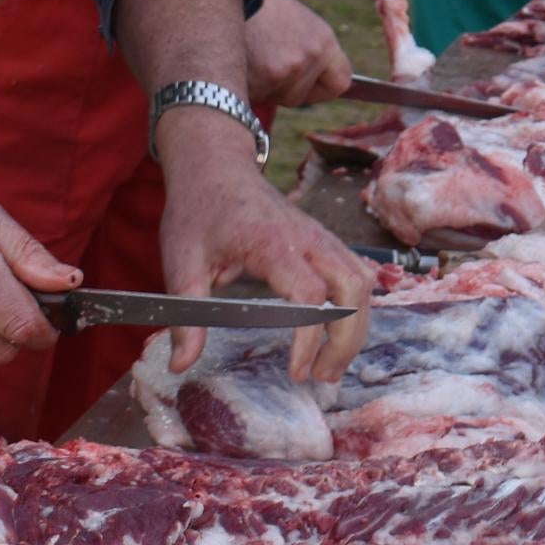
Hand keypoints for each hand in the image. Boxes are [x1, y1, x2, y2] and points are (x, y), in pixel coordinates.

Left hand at [155, 115, 376, 382]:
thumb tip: (182, 364)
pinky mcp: (324, 240)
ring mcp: (321, 236)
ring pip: (363, 281)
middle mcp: (307, 237)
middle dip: (346, 338)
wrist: (215, 167)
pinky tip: (336, 333)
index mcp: (272, 242)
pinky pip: (357, 272)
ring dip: (355, 326)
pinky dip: (355, 307)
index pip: (310, 293)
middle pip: (353, 288)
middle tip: (322, 377)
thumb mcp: (181, 262)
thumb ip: (187, 314)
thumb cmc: (198, 211)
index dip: (310, 336)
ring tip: (331, 365)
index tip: (297, 370)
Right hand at [245, 0, 351, 108]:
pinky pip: (250, 97)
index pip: (340, 82)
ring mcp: (285, 71)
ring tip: (247, 55)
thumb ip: (308, 50)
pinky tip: (235, 60)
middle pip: (298, 96)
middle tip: (261, 61)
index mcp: (324, 41)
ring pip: (272, 97)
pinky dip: (241, 85)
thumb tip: (311, 79)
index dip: (320, 88)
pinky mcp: (260, 81)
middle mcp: (310, 57)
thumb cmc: (257, 4)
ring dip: (259, 87)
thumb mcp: (296, 22)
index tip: (307, 87)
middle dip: (280, 88)